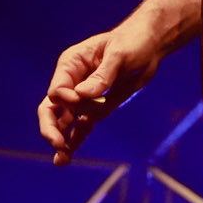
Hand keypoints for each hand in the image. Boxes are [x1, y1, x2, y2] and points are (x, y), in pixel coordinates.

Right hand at [37, 17, 164, 164]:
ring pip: (65, 121)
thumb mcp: (118, 55)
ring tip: (62, 160)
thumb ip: (102, 76)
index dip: (65, 100)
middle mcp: (73, 81)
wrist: (149, 46)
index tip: (79, 101)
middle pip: (52, 108)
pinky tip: (69, 155)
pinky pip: (83, 125)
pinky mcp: (98, 106)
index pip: (58, 89)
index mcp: (71, 64)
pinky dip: (76, 139)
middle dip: (52, 127)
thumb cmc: (132, 42)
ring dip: (62, 140)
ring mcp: (84, 96)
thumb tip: (82, 96)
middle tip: (58, 144)